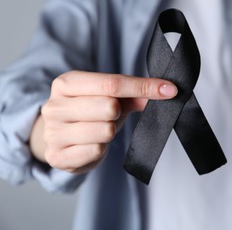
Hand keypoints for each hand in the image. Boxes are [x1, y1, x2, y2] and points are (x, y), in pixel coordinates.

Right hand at [29, 71, 176, 173]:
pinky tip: (91, 144)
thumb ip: (135, 93)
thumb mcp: (109, 97)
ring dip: (109, 132)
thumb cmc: (88, 112)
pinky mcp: (57, 156)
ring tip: (98, 130)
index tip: (169, 90)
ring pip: (105, 131)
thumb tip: (166, 91)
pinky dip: (101, 148)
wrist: (60, 137)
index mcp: (66, 83)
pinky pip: (97, 151)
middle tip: (108, 116)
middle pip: (109, 106)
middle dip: (117, 113)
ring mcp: (53, 132)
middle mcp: (54, 106)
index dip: (144, 87)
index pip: (112, 83)